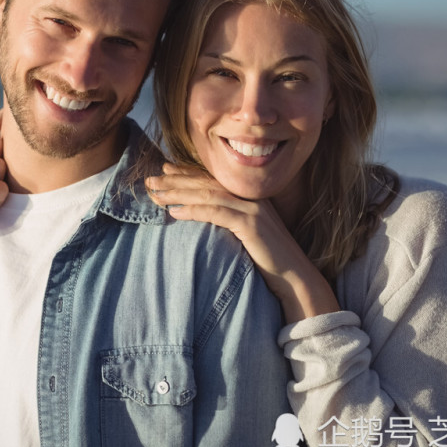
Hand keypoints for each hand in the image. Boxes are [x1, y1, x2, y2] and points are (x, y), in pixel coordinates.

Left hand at [145, 162, 338, 321]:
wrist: (295, 278)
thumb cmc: (270, 260)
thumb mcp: (248, 234)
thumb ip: (232, 220)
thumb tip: (205, 217)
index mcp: (249, 196)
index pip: (212, 179)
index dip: (187, 173)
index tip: (164, 169)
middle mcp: (250, 197)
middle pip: (206, 183)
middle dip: (175, 180)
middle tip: (151, 179)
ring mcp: (252, 209)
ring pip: (207, 194)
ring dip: (178, 192)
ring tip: (155, 193)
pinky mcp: (251, 224)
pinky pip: (216, 213)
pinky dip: (193, 210)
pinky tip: (174, 212)